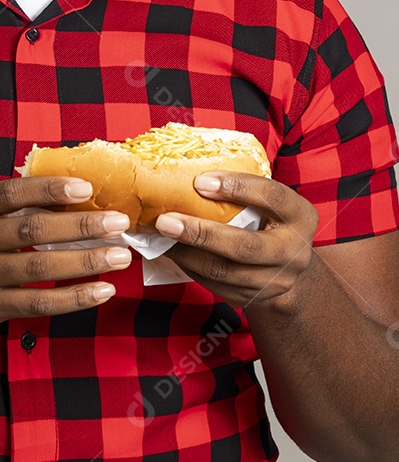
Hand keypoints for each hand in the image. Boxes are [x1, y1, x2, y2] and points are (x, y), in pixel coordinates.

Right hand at [0, 176, 132, 338]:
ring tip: (120, 256)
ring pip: (41, 268)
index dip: (50, 190)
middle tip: (118, 222)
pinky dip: (74, 298)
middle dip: (81, 226)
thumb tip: (71, 190)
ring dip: (86, 261)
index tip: (86, 187)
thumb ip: (9, 205)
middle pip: (33, 231)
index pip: (12, 194)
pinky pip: (39, 304)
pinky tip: (102, 290)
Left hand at [155, 171, 319, 310]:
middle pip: (244, 246)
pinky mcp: (255, 298)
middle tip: (166, 221)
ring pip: (225, 271)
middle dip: (201, 234)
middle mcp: (293, 251)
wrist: (291, 268)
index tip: (200, 181)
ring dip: (187, 254)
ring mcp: (276, 280)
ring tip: (161, 237)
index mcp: (300, 215)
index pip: (271, 196)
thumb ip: (245, 188)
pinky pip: (217, 286)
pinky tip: (173, 251)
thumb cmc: (271, 220)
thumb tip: (189, 164)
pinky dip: (191, 267)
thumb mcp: (271, 202)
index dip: (236, 187)